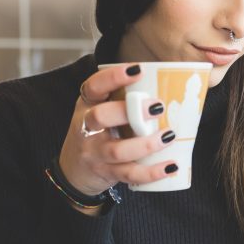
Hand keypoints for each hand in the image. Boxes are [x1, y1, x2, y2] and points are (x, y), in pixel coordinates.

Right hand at [58, 64, 178, 197]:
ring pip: (117, 150)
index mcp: (87, 105)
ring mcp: (95, 153)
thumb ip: (123, 101)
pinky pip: (129, 174)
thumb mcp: (99, 113)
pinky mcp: (105, 173)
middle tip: (157, 106)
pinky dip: (151, 172)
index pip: (94, 87)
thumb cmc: (97, 135)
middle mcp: (87, 128)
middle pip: (101, 117)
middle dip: (130, 111)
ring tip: (168, 136)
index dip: (114, 77)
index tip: (138, 70)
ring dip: (146, 144)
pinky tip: (170, 166)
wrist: (74, 171)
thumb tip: (169, 88)